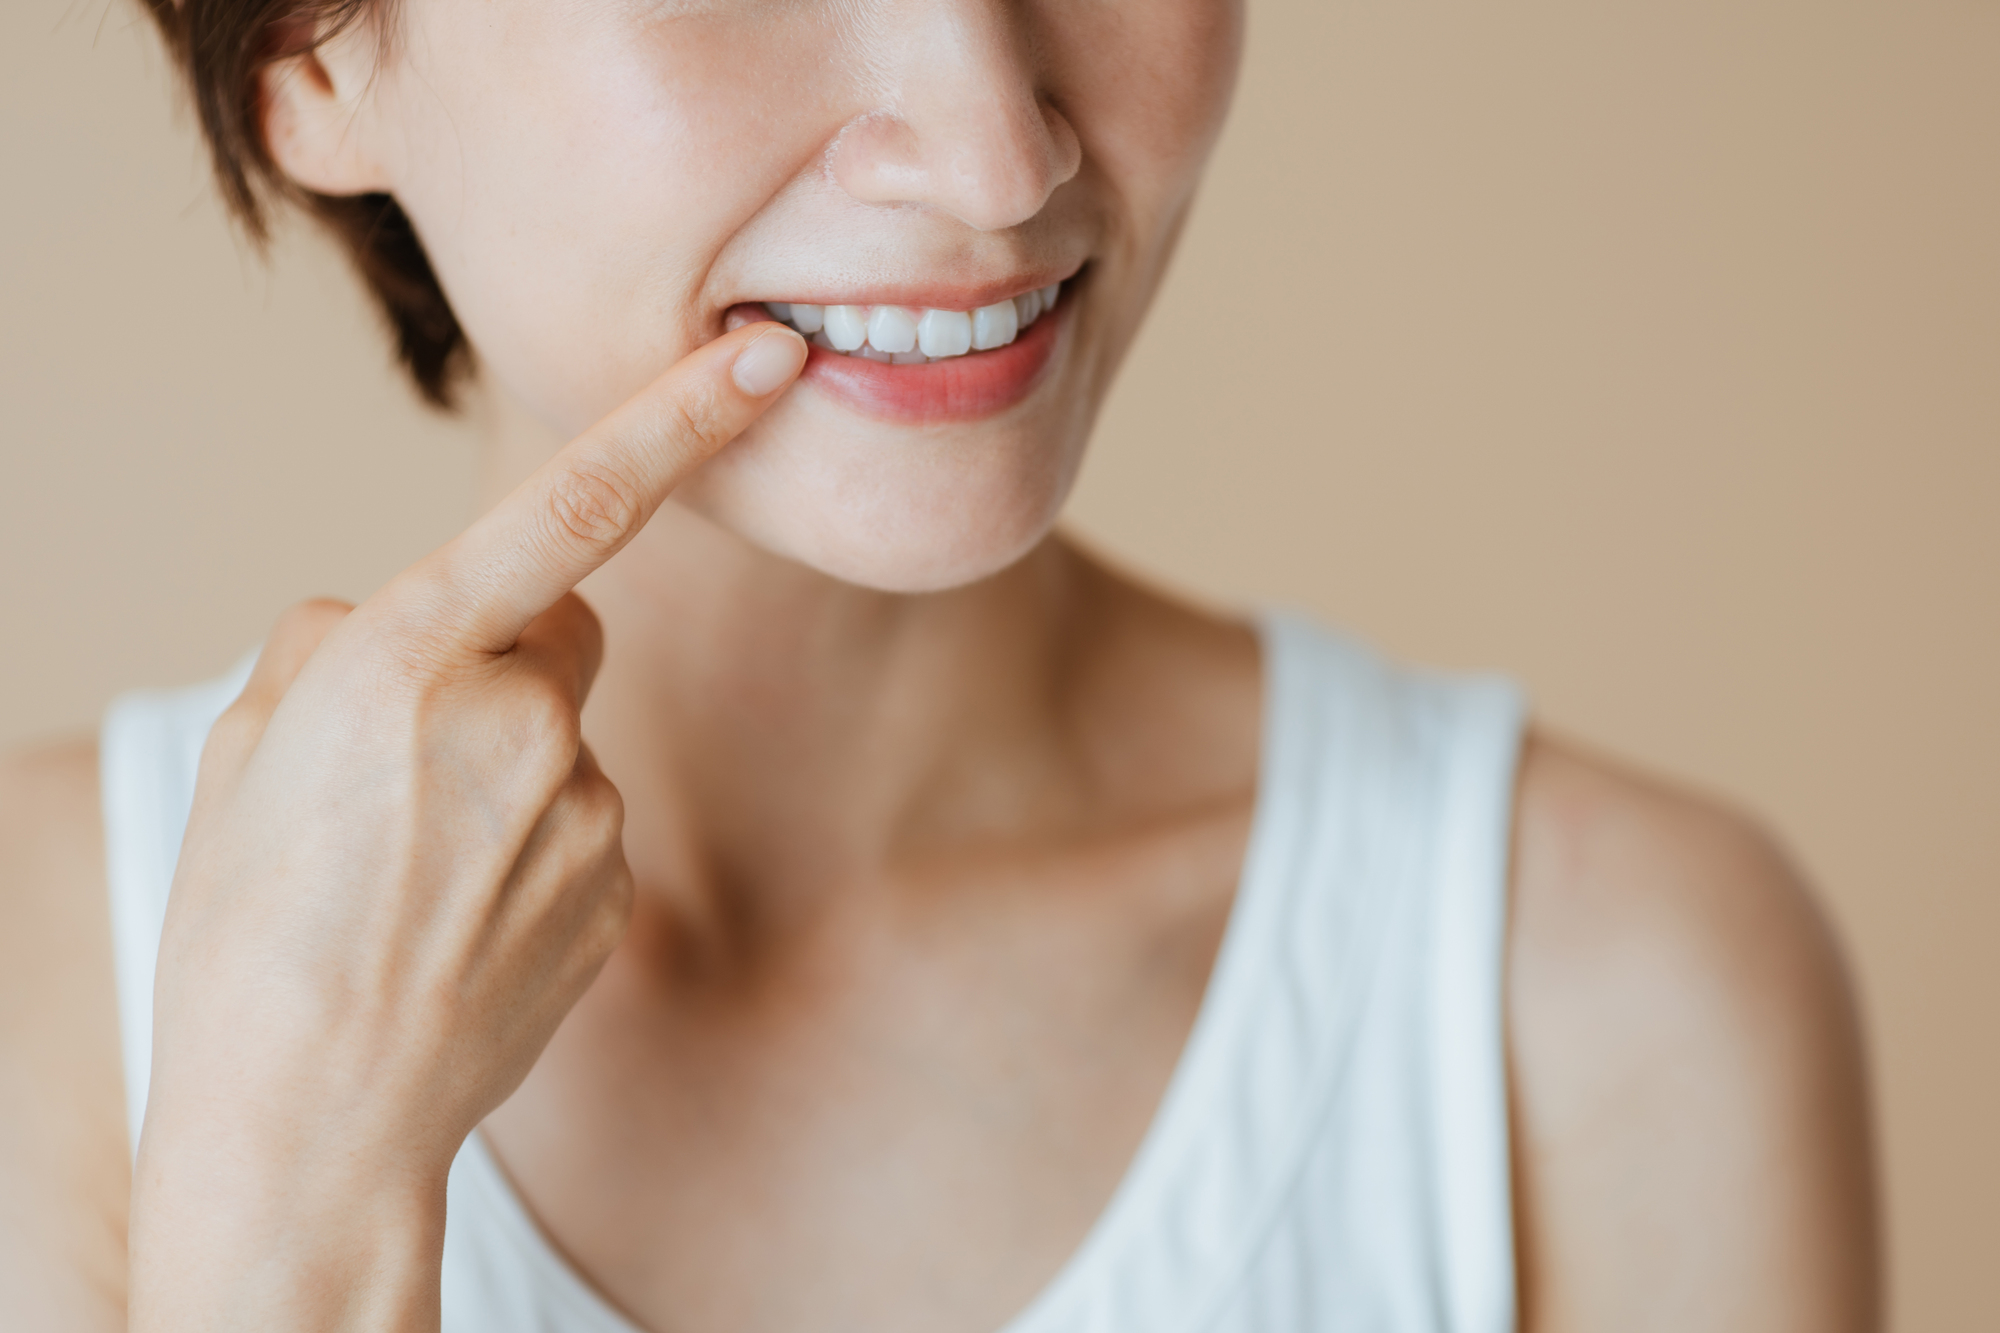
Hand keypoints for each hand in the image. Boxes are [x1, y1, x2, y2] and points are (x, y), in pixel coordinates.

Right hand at [127, 321, 807, 1332]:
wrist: (308, 1120)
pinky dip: (533, 841)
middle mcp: (517, 720)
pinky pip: (580, 816)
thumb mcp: (247, 745)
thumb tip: (403, 622)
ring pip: (562, 734)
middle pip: (559, 630)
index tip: (768, 354)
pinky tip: (464, 913)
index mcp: (404, 660)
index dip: (679, 418)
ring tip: (416, 869)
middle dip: (504, 658)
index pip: (573, 507)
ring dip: (506, 767)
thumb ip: (341, 647)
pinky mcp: (618, 880)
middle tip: (405, 763)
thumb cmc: (250, 926)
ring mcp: (583, 807)